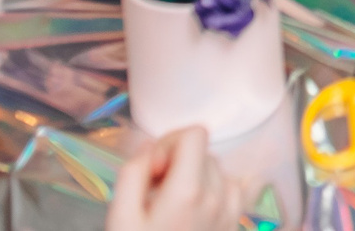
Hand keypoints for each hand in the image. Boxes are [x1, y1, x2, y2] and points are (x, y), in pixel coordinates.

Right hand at [105, 126, 238, 230]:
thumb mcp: (120, 217)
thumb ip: (133, 174)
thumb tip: (150, 147)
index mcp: (189, 191)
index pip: (195, 134)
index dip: (169, 144)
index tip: (152, 172)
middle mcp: (219, 197)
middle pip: (204, 153)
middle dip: (177, 164)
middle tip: (153, 196)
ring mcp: (231, 212)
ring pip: (217, 171)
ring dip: (195, 179)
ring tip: (170, 209)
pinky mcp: (234, 225)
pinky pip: (230, 192)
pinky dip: (212, 194)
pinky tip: (190, 216)